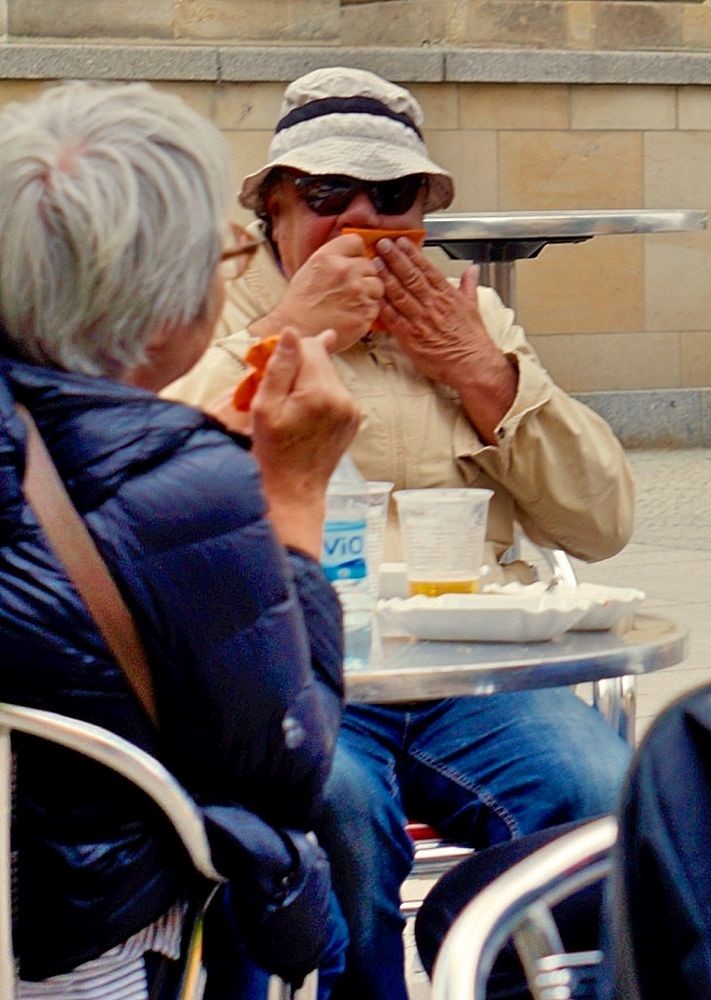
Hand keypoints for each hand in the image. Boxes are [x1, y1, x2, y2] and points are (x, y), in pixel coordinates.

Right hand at [250, 328, 360, 555]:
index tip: (270, 363)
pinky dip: (318, 395)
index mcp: (320, 392)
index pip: (310, 346)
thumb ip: (280, 366)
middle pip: (321, 360)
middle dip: (298, 365)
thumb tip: (292, 332)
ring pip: (327, 376)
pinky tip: (303, 412)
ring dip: (308, 380)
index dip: (288, 350)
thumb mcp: (265, 407)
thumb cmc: (273, 452)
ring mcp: (352, 409)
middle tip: (275, 388)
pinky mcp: (353, 419)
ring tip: (288, 405)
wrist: (294, 491)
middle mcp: (343, 398)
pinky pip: (334, 393)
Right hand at [251, 235, 383, 350]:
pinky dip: (367, 310)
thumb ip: (333, 258)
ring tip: (351, 302)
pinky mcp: (365, 311)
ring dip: (368, 293)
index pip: (356, 242)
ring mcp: (357, 291)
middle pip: (370, 264)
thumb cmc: (301, 302)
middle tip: (349, 289)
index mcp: (328, 256)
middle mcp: (345, 270)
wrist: (298, 330)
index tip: (352, 263)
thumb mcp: (311, 268)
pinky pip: (376, 305)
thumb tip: (353, 254)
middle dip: (363, 276)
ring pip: (377, 285)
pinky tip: (351, 314)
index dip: (356, 254)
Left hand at [374, 239, 517, 443]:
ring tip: (374, 263)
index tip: (401, 241)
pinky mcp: (412, 339)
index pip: (427, 269)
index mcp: (447, 296)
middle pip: (411, 277)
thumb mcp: (474, 307)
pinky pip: (394, 320)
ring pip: (400, 295)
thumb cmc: (472, 339)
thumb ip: (468, 286)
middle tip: (382, 244)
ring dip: (386, 278)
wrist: (473, 365)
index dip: (412, 254)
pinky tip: (373, 296)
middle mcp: (433, 305)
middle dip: (395, 259)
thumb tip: (472, 270)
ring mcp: (421, 321)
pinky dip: (384, 308)